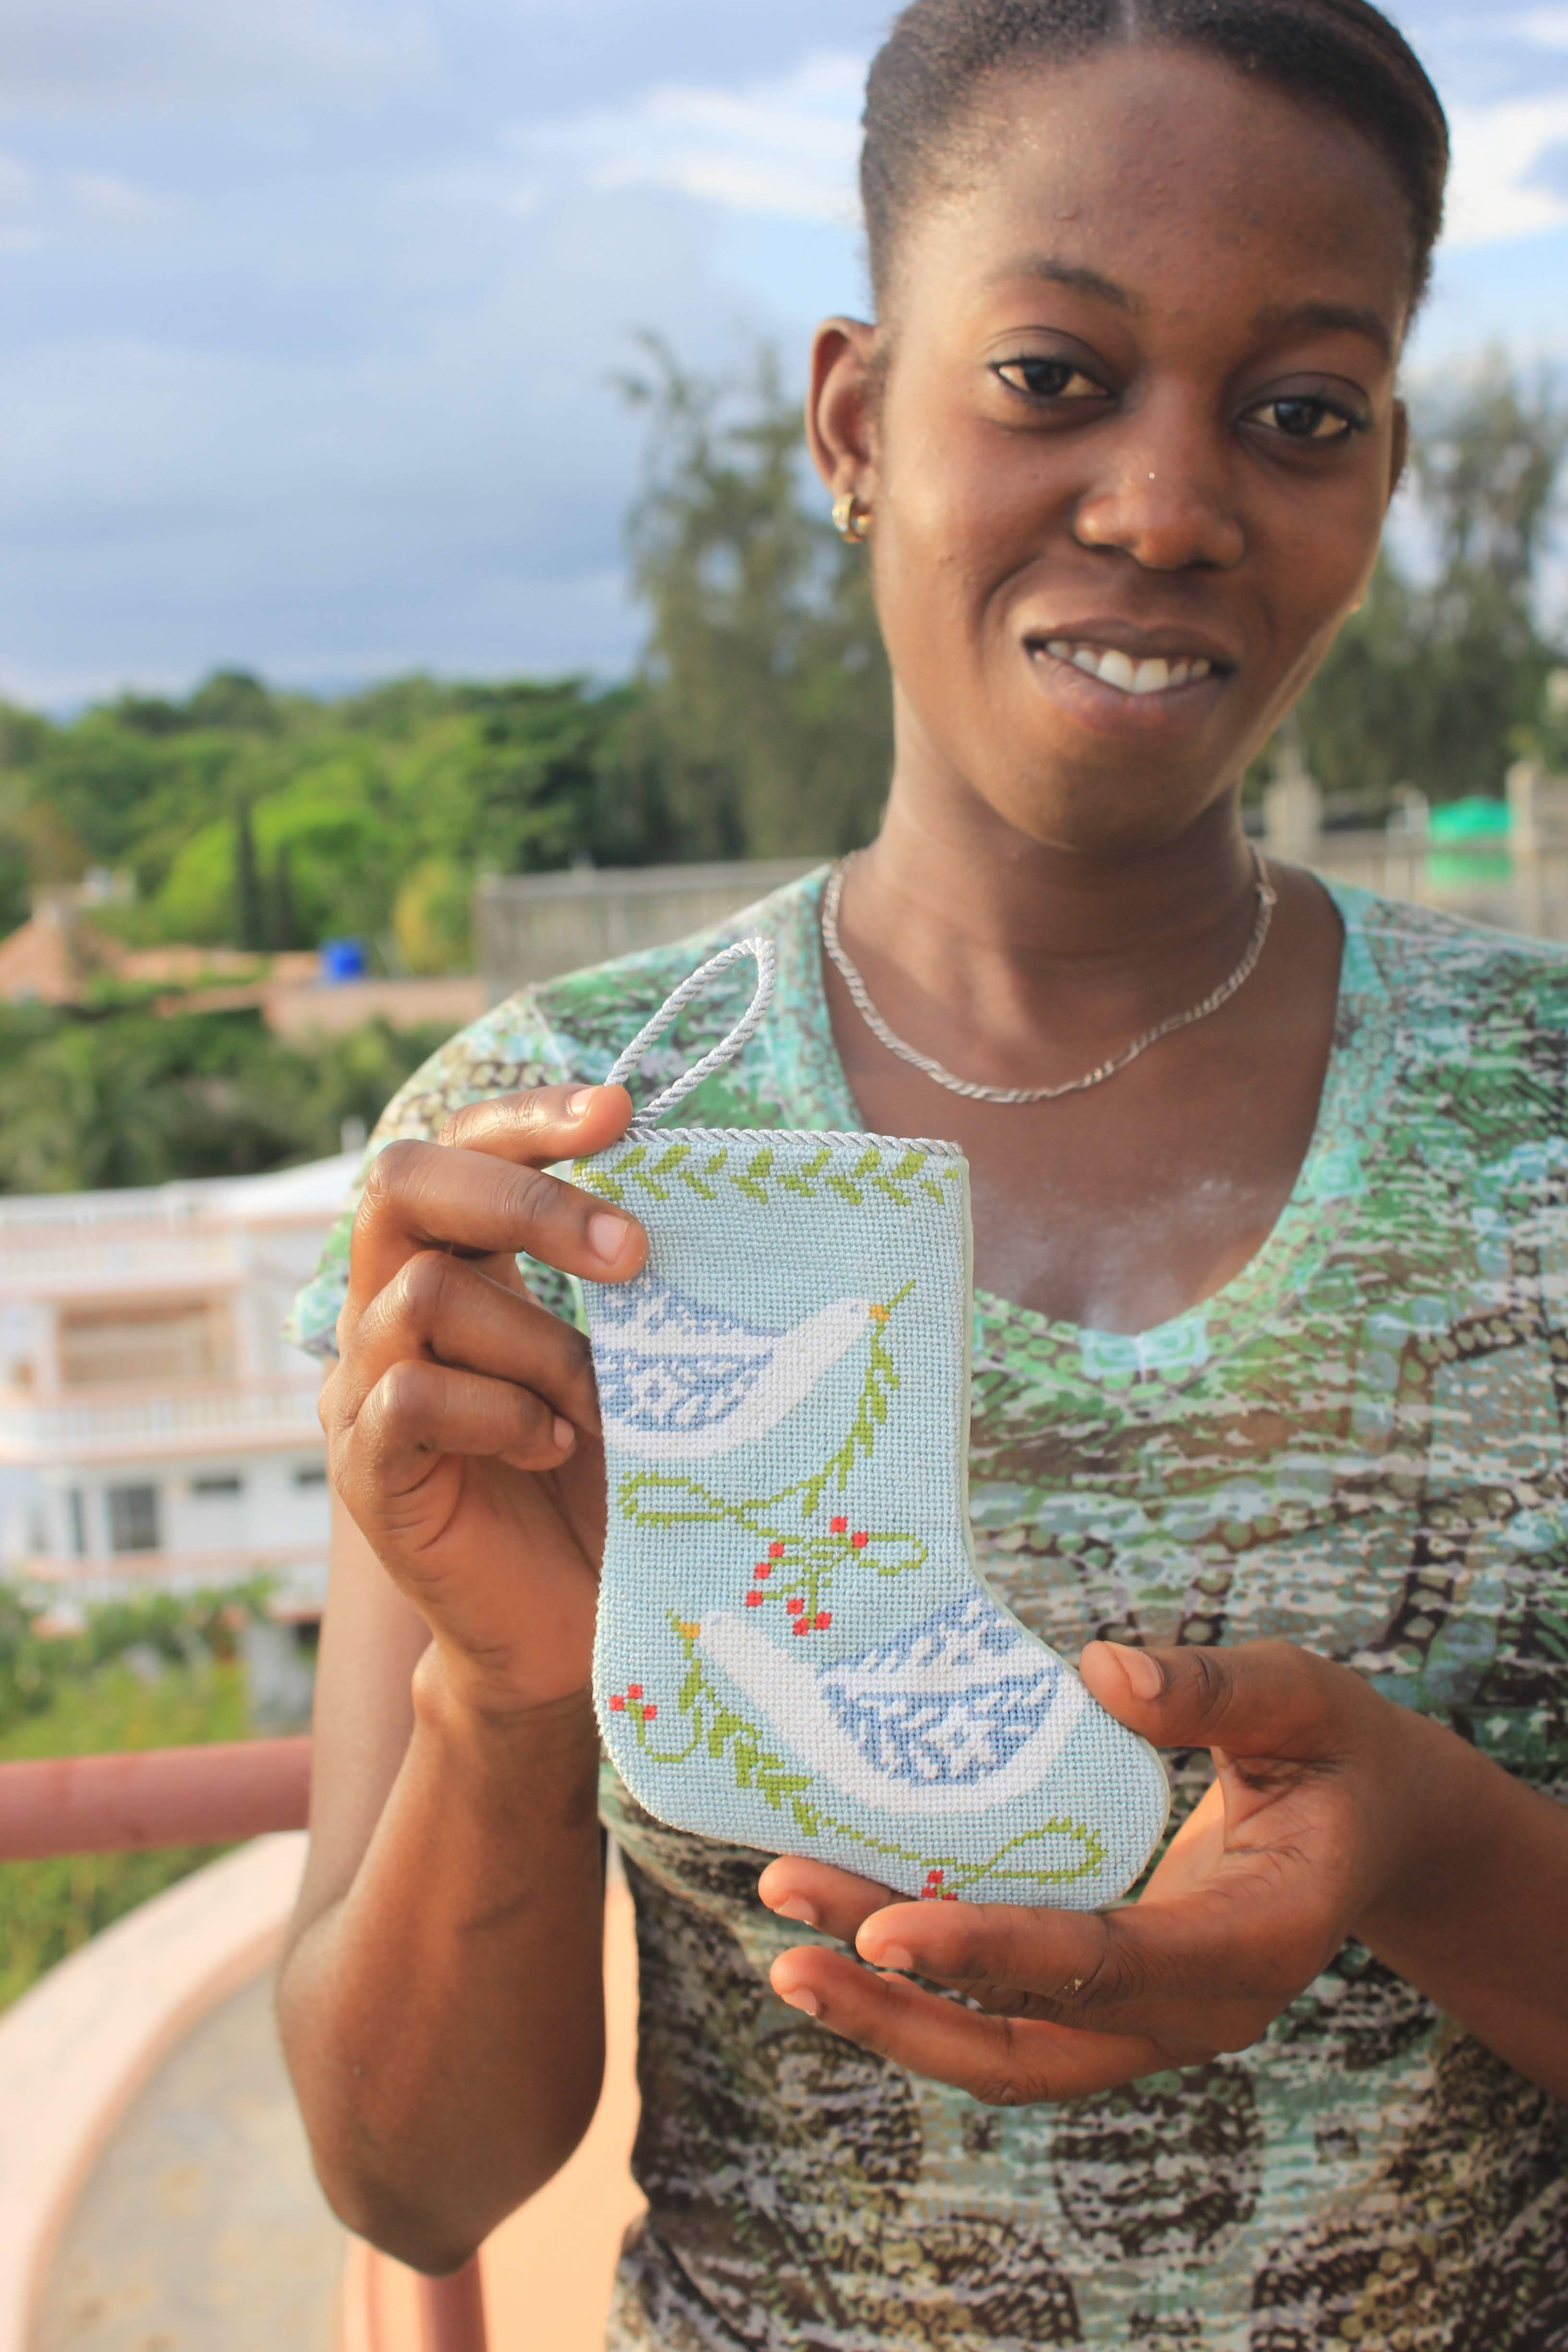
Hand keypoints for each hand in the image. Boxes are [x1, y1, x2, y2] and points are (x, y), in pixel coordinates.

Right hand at [320, 1084, 646, 1713]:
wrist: (573, 1628)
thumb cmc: (609, 1481)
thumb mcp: (628, 1362)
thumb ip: (626, 1284)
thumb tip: (689, 1193)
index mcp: (455, 1263)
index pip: (460, 1145)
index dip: (527, 1117)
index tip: (620, 1109)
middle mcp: (388, 1308)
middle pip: (404, 1180)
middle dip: (527, 1199)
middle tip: (633, 1253)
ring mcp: (361, 1387)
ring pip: (426, 1295)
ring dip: (537, 1343)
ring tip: (595, 1407)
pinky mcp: (364, 1467)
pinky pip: (413, 1393)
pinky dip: (501, 1412)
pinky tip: (548, 1447)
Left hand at [758, 1638, 1459, 2104]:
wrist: (1375, 1826)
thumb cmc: (1338, 1751)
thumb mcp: (1303, 1698)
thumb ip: (1215, 1689)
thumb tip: (1102, 1673)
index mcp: (1257, 1941)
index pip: (1108, 1966)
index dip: (996, 1952)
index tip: (887, 1929)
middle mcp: (1199, 2010)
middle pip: (1033, 2042)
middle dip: (905, 2006)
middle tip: (793, 1950)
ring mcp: (1152, 2023)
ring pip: (1007, 2054)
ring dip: (893, 2015)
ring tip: (787, 1953)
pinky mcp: (1111, 2007)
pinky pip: (1008, 2022)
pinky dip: (923, 1996)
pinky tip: (843, 1941)